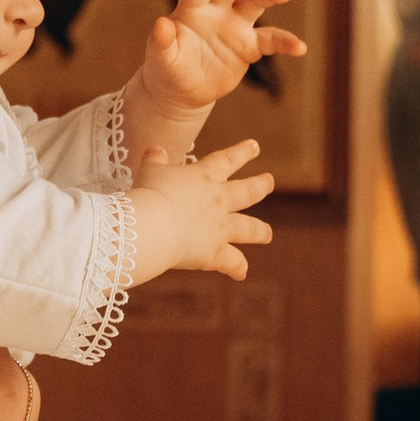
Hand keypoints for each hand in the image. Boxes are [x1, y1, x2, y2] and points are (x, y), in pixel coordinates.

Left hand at [126, 0, 308, 159]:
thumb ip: (162, 42)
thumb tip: (161, 24)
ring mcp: (235, 25)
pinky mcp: (250, 45)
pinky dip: (285, 43)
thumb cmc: (168, 68)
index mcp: (192, 9)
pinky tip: (299, 48)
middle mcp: (216, 10)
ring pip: (254, 4)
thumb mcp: (161, 58)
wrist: (183, 90)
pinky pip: (271, 41)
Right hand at [128, 134, 273, 285]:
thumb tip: (155, 149)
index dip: (241, 152)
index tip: (254, 146)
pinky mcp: (215, 253)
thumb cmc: (150, 194)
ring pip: (248, 228)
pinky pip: (231, 262)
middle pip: (247, 191)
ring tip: (268, 234)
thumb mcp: (150, 171)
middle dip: (261, 185)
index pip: (227, 160)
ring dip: (260, 231)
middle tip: (270, 181)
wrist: (153, 226)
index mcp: (204, 177)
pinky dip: (237, 268)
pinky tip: (241, 274)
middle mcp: (218, 201)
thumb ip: (156, 160)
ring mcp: (220, 228)